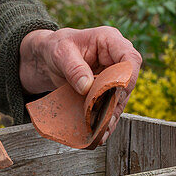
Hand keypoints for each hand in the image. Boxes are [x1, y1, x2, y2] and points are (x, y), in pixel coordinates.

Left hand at [19, 27, 141, 142]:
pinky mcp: (103, 91)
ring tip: (101, 132)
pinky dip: (104, 119)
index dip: (127, 77)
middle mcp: (115, 59)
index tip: (117, 93)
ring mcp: (111, 76)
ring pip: (119, 98)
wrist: (45, 58)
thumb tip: (87, 88)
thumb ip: (74, 68)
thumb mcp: (60, 53)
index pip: (130, 58)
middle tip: (105, 119)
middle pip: (127, 82)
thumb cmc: (54, 47)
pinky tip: (99, 133)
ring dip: (111, 115)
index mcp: (109, 41)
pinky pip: (108, 106)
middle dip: (117, 102)